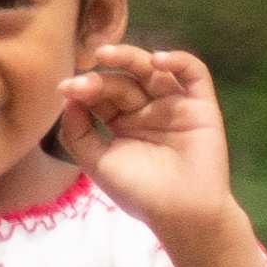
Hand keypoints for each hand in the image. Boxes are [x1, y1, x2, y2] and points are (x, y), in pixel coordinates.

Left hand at [67, 42, 243, 239]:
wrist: (180, 212)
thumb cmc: (139, 191)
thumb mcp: (97, 162)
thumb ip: (78, 133)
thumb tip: (68, 99)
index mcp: (121, 122)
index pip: (100, 96)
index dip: (83, 89)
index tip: (65, 89)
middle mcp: (147, 109)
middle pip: (122, 82)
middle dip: (100, 79)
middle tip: (82, 81)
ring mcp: (174, 104)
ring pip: (152, 72)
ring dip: (130, 59)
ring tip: (106, 54)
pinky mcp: (201, 105)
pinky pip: (194, 74)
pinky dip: (178, 60)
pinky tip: (156, 61)